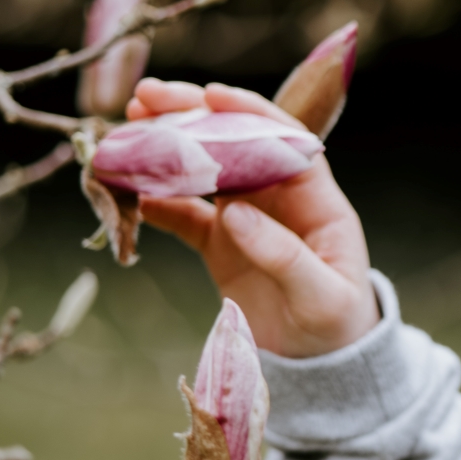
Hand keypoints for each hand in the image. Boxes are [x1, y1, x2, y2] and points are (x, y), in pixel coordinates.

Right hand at [127, 79, 380, 357]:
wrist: (321, 365)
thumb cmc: (337, 324)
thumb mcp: (322, 295)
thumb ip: (284, 255)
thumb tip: (236, 213)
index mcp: (317, 200)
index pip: (285, 140)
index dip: (250, 113)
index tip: (212, 95)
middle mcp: (279, 199)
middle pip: (235, 144)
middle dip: (193, 117)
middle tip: (147, 97)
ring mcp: (246, 218)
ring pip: (203, 171)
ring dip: (165, 149)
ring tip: (123, 131)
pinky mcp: (219, 243)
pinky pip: (183, 215)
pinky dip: (154, 202)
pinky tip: (125, 192)